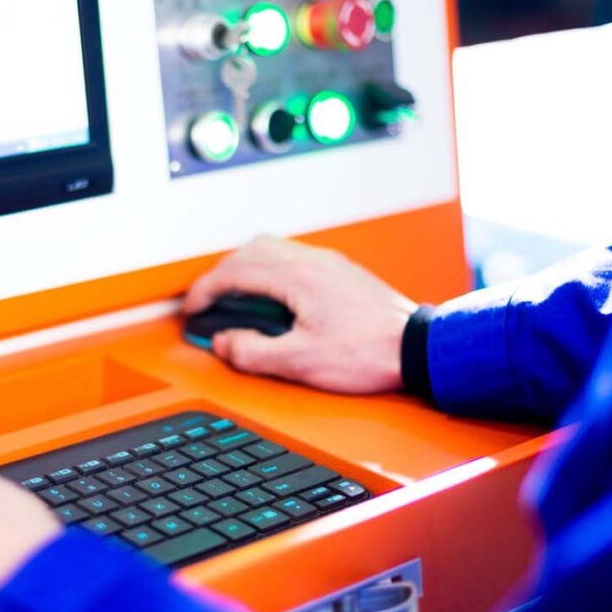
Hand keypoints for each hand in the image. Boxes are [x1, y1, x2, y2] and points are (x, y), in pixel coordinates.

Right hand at [184, 236, 416, 393]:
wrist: (418, 347)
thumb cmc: (369, 352)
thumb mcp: (300, 362)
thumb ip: (253, 352)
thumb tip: (224, 343)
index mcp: (297, 277)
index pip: (235, 273)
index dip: (205, 291)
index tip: (192, 309)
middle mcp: (312, 262)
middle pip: (250, 250)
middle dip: (220, 274)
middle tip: (207, 300)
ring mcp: (329, 263)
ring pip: (272, 248)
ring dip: (244, 268)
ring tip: (233, 297)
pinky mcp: (340, 273)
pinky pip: (292, 258)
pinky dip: (268, 271)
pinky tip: (271, 297)